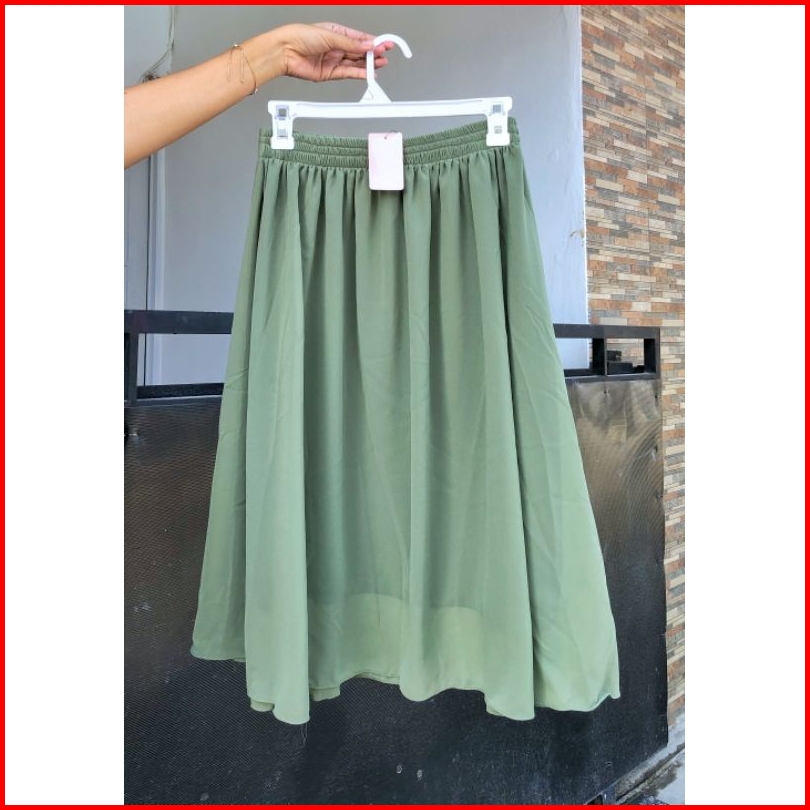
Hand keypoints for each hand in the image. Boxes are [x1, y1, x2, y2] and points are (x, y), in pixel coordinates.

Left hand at [278, 23, 392, 82]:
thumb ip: (350, 44)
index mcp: (336, 33)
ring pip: (356, 62)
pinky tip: (368, 73)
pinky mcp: (331, 73)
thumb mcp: (330, 35)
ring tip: (380, 64)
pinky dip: (359, 73)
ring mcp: (334, 60)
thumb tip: (366, 46)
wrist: (286, 52)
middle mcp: (336, 47)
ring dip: (368, 64)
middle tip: (384, 54)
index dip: (373, 41)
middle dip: (373, 53)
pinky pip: (348, 73)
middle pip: (359, 51)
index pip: (359, 38)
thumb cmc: (300, 37)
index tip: (384, 43)